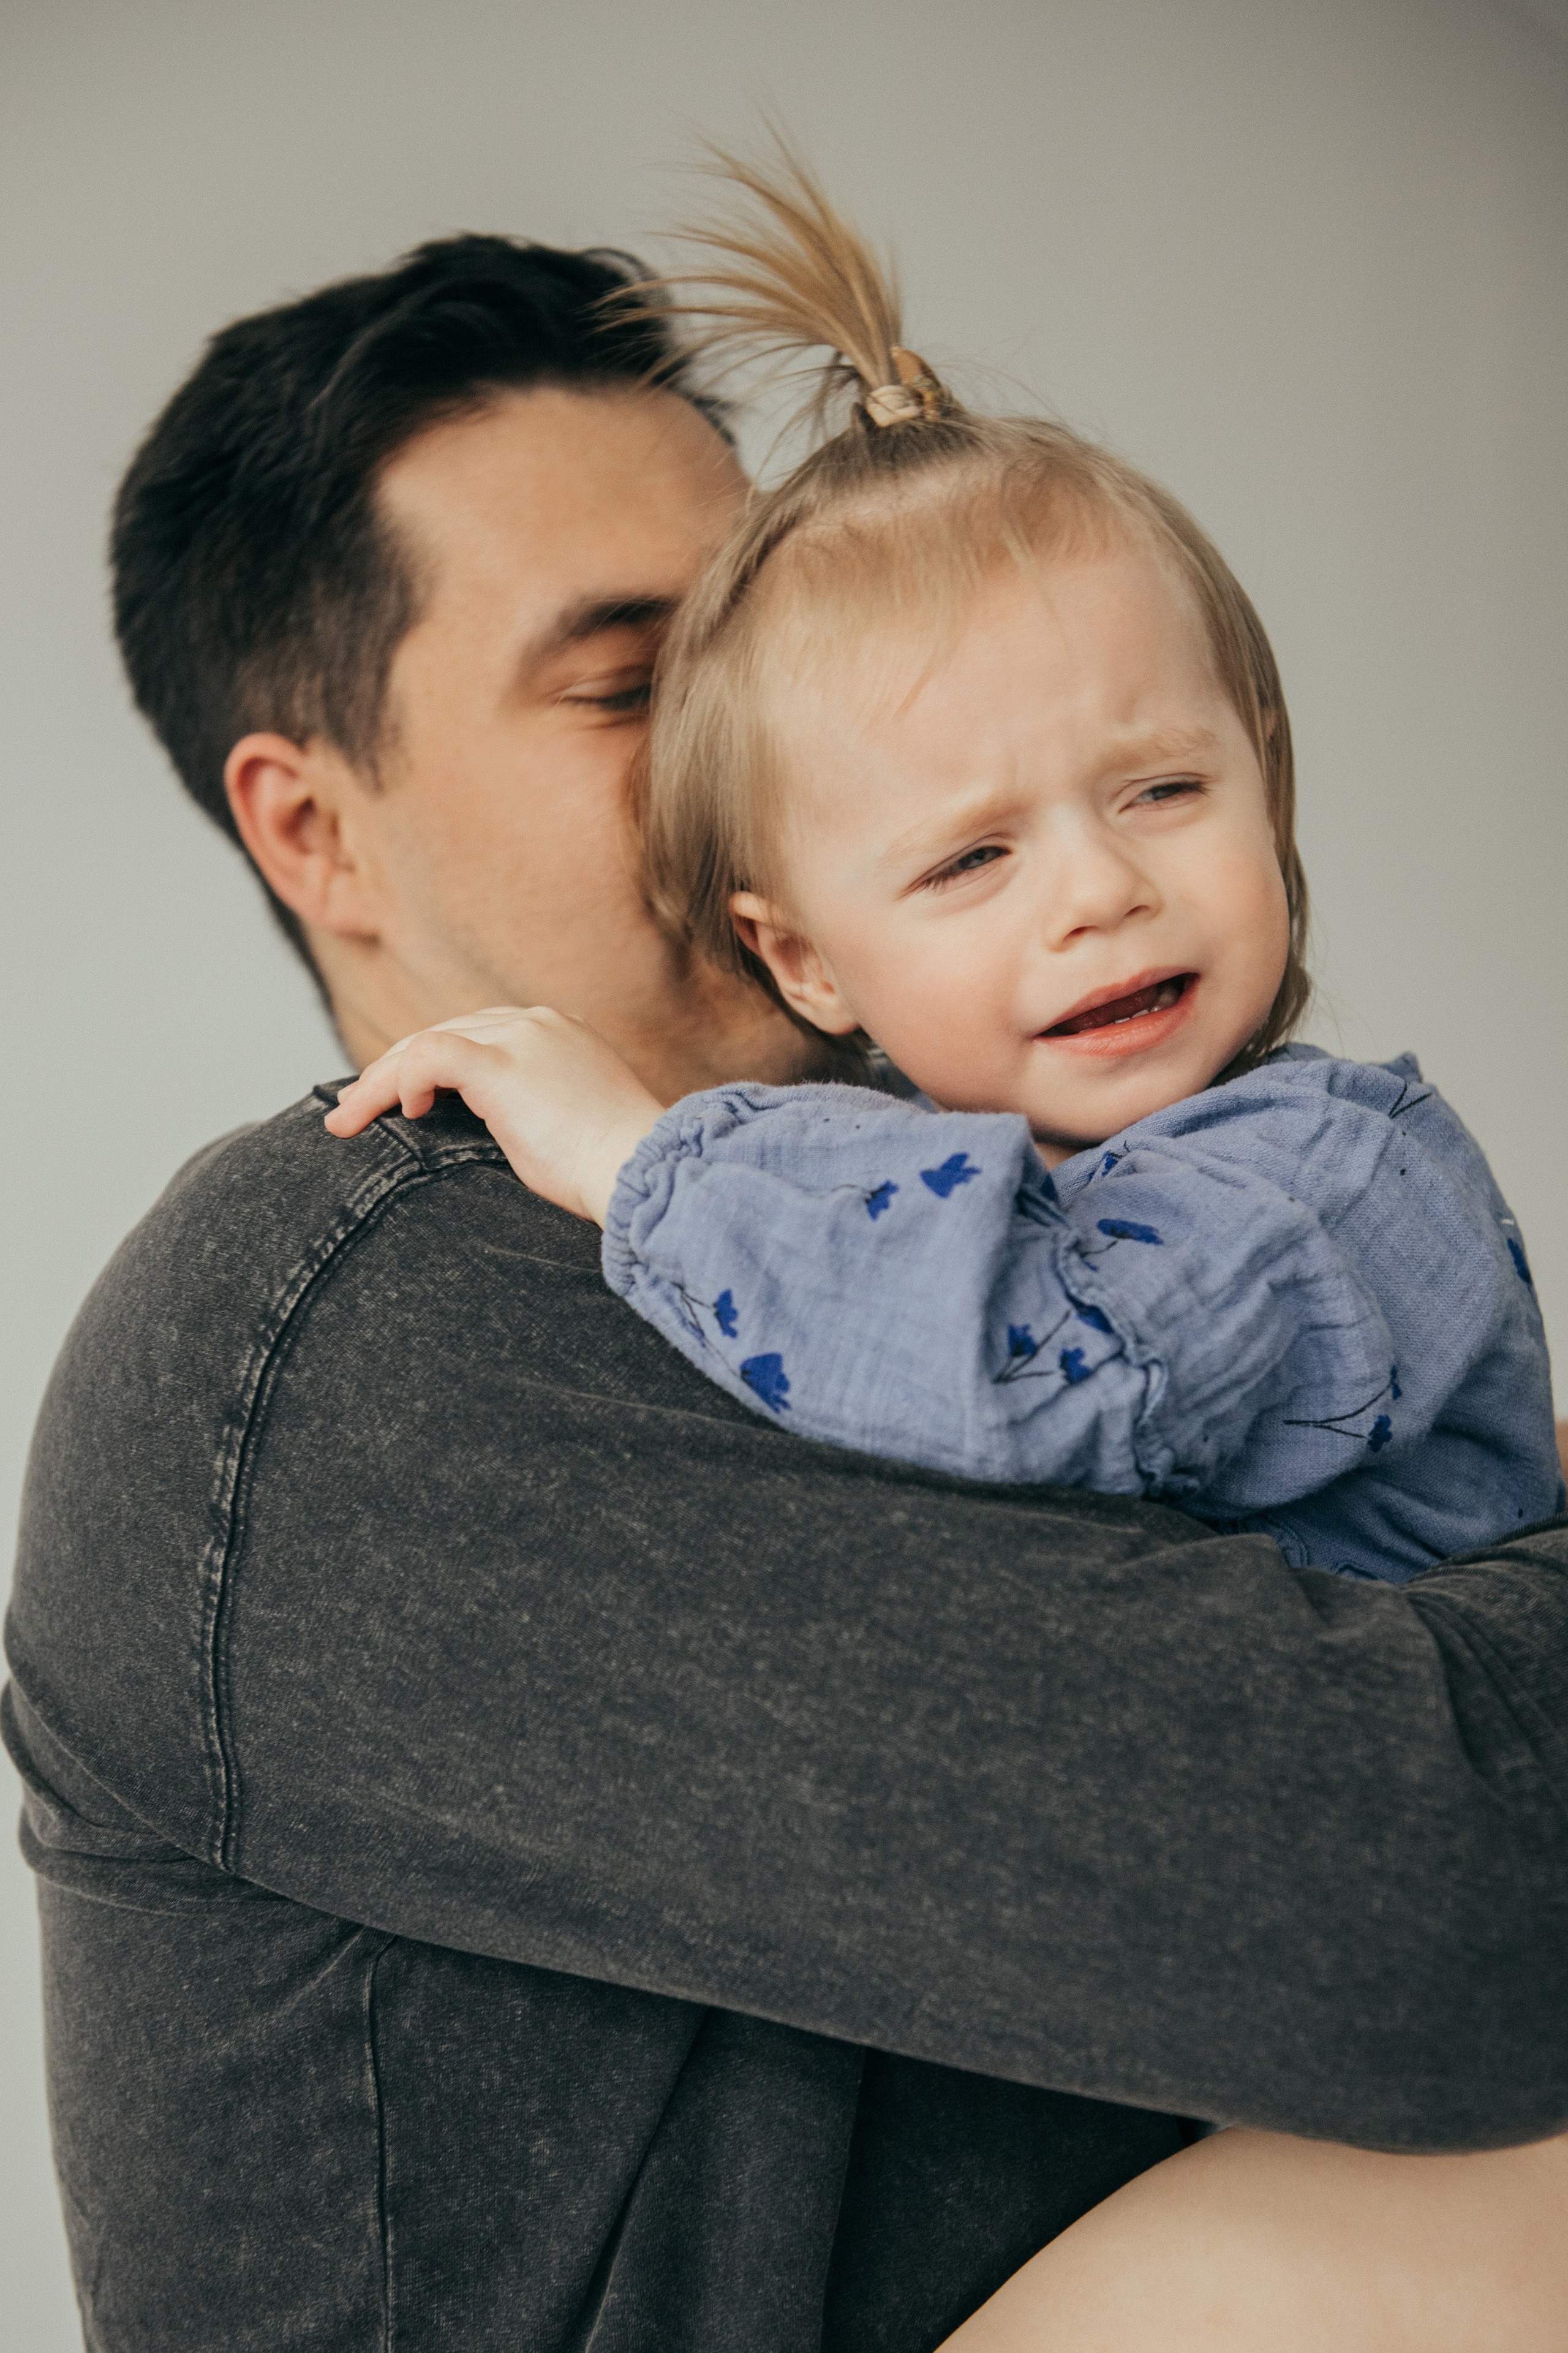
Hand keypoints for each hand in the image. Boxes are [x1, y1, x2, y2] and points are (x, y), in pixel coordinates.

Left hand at [324, 1005, 664, 1225]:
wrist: (643, 1171)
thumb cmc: (614, 1168)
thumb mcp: (572, 1127)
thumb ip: (531, 1113)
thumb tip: (493, 1137)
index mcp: (559, 1034)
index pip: (475, 1033)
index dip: (425, 1064)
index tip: (397, 1101)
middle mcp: (537, 1023)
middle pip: (443, 1032)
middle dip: (389, 1069)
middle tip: (349, 1109)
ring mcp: (521, 1038)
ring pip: (425, 1043)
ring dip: (378, 1082)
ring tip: (347, 1121)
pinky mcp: (503, 1065)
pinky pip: (428, 1056)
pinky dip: (400, 1081)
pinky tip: (402, 1114)